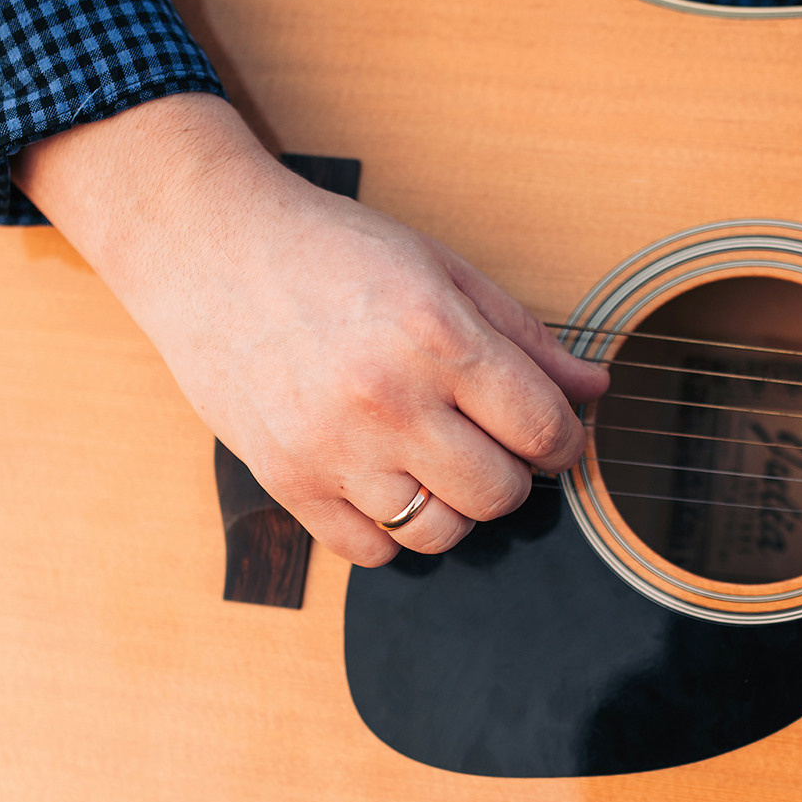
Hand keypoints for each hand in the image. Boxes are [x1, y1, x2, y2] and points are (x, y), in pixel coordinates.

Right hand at [15, 93, 606, 565]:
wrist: (208, 249)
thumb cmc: (327, 250)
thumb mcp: (440, 270)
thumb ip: (523, 336)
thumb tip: (593, 390)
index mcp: (437, 336)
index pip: (542, 429)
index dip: (565, 441)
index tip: (552, 435)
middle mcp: (389, 400)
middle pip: (500, 494)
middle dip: (512, 474)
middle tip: (490, 443)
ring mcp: (334, 448)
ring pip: (439, 534)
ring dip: (453, 507)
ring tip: (434, 462)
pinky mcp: (288, 481)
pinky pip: (370, 552)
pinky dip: (391, 532)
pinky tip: (384, 482)